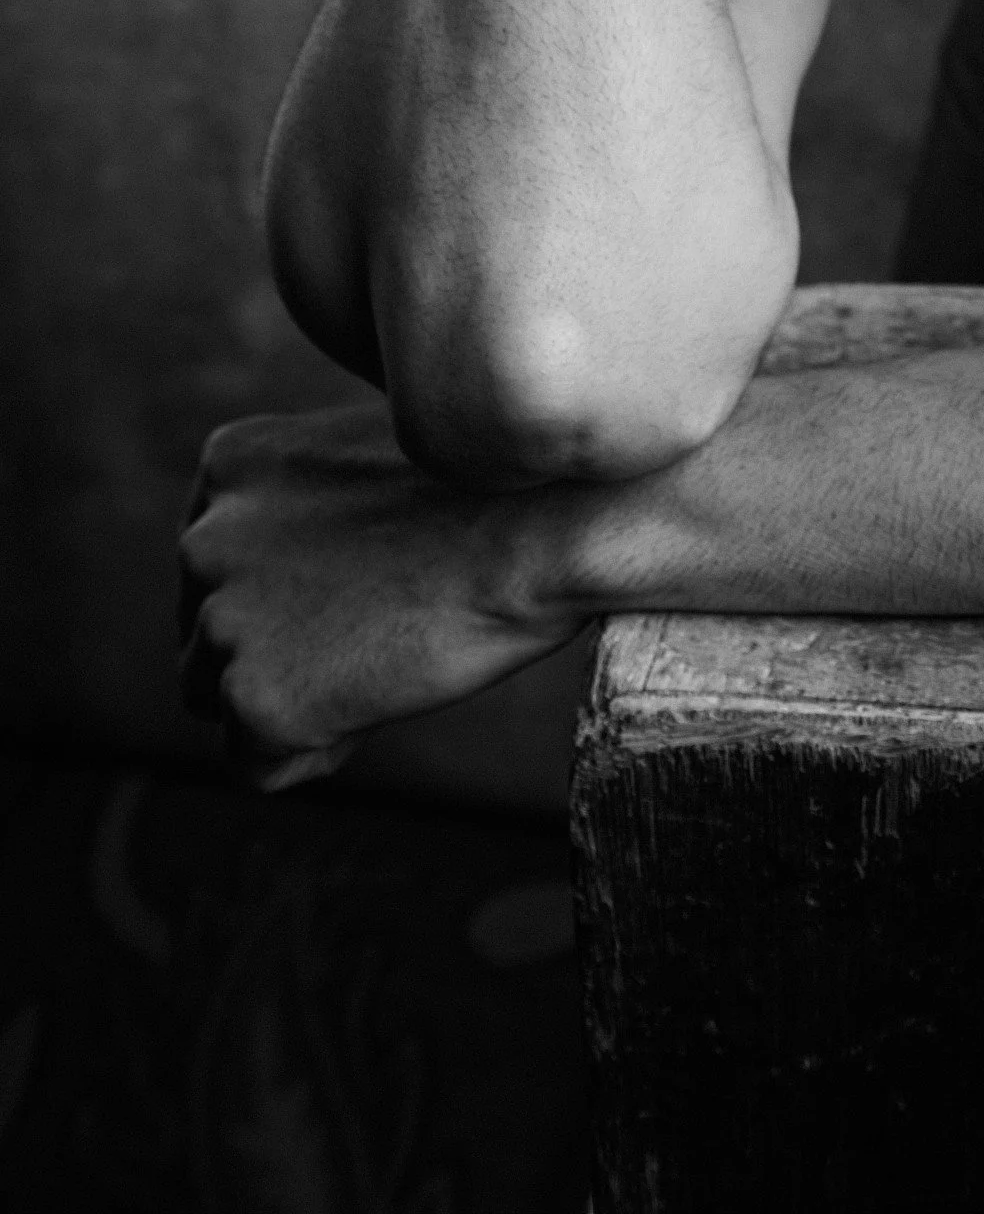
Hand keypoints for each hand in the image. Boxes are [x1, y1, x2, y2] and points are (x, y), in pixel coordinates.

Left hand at [177, 401, 586, 791]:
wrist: (544, 529)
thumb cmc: (494, 489)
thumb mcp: (373, 454)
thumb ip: (312, 503)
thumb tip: (314, 570)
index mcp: (232, 462)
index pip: (218, 560)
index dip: (292, 590)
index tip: (364, 583)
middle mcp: (204, 536)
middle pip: (210, 630)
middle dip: (283, 645)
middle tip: (381, 630)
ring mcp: (223, 619)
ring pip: (220, 697)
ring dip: (293, 697)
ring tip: (383, 665)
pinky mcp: (255, 698)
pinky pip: (257, 765)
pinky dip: (315, 750)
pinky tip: (378, 703)